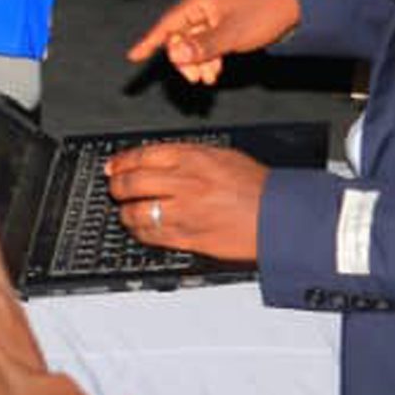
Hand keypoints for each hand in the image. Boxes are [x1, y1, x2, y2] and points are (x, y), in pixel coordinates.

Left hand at [104, 143, 267, 262]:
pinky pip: (153, 236)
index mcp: (192, 158)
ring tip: (125, 212)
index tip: (113, 166)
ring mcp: (185, 212)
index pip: (142, 156)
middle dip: (117, 187)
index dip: (121, 162)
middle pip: (132, 183)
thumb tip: (156, 159)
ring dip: (125, 213)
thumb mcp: (222, 156)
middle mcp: (185, 183)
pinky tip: (140, 230)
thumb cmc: (258, 186)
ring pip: (137, 212)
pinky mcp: (190, 238)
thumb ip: (188, 156)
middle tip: (115, 188)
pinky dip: (140, 233)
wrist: (281, 217)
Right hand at [125, 0, 300, 84]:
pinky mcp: (225, 15)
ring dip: (199, 60)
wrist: (298, 0)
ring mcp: (214, 8)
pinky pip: (208, 37)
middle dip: (185, 59)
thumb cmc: (266, 10)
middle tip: (196, 79)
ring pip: (195, 39)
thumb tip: (174, 56)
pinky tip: (216, 68)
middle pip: (180, 35)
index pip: (166, 24)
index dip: (149, 42)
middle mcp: (202, 1)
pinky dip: (210, 53)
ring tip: (210, 77)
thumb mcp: (232, 35)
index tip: (134, 56)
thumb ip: (201, 47)